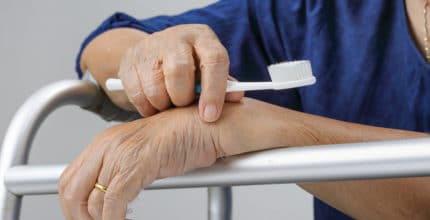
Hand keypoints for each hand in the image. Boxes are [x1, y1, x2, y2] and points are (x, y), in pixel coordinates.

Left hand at [58, 98, 291, 219]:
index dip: (72, 205)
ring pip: (92, 201)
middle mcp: (108, 144)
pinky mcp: (138, 164)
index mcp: (105, 141)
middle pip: (71, 190)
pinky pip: (113, 203)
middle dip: (78, 216)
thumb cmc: (183, 140)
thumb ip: (121, 171)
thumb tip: (106, 197)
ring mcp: (122, 153)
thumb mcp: (142, 154)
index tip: (83, 218)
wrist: (208, 127)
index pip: (70, 178)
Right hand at [118, 24, 243, 121]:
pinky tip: (154, 104)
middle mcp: (177, 38)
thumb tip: (237, 96)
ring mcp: (150, 47)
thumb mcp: (210, 71)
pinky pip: (137, 93)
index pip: (214, 60)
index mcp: (203, 38)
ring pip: (155, 86)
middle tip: (183, 106)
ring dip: (163, 105)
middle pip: (179, 71)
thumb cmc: (192, 66)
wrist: (156, 53)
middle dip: (182, 98)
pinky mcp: (129, 60)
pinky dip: (147, 107)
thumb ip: (224, 85)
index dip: (214, 91)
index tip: (210, 116)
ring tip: (169, 105)